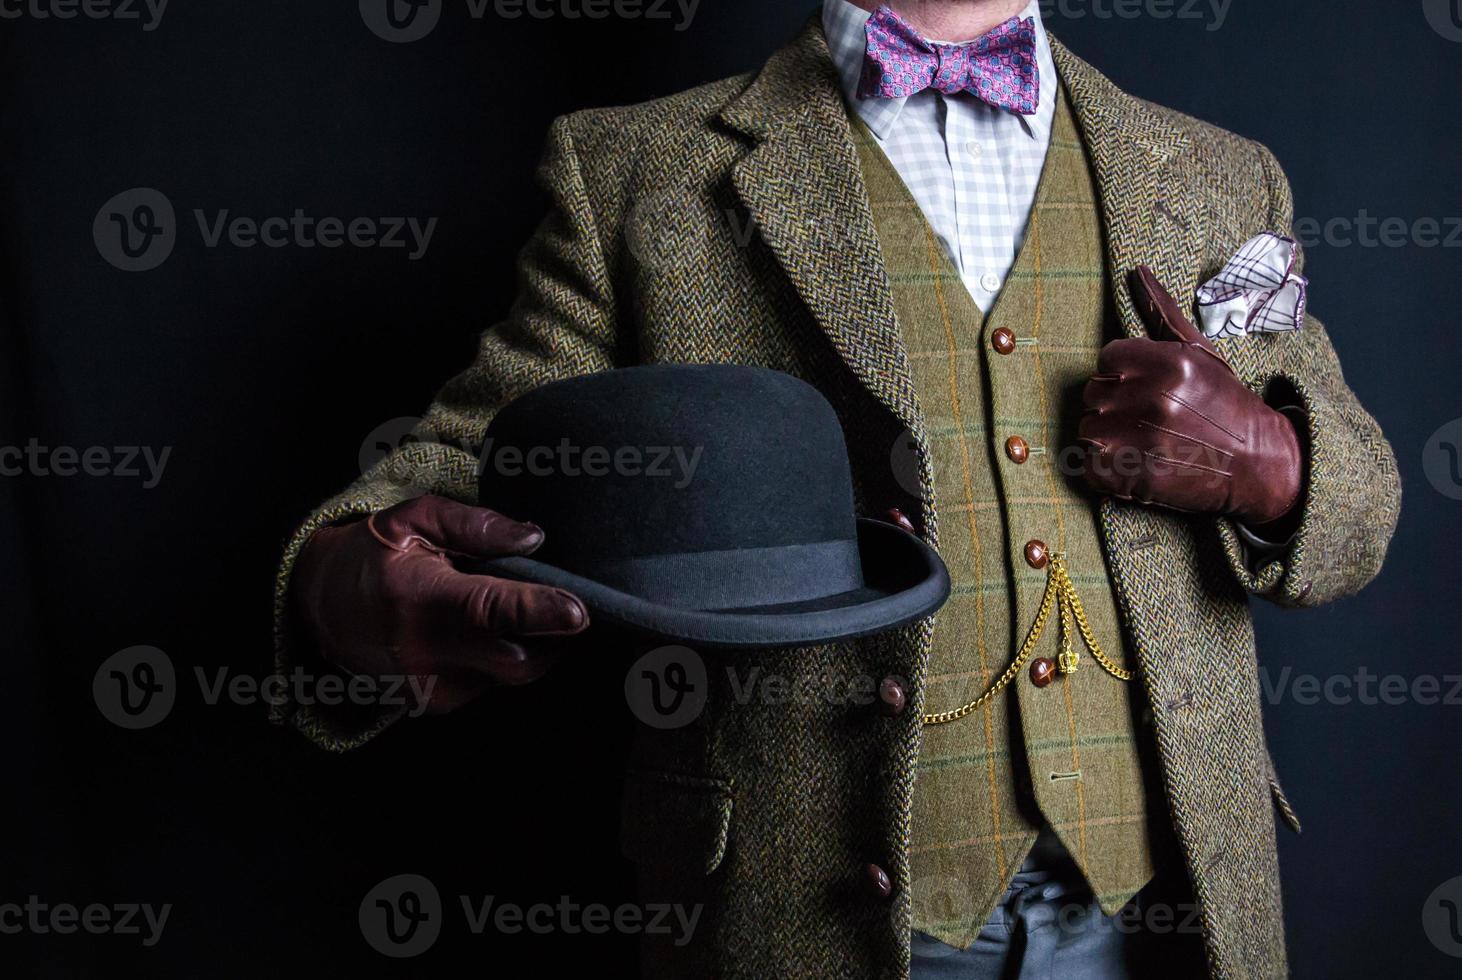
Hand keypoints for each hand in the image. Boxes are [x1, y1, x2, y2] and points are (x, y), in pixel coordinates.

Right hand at [291, 495, 588, 714]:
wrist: (320, 609)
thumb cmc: (374, 555)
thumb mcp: (414, 520)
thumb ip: (475, 525)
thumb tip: (533, 538)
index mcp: (419, 600)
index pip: (491, 612)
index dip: (539, 613)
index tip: (579, 612)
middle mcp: (424, 653)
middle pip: (517, 662)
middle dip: (555, 638)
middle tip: (567, 604)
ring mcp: (430, 686)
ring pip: (512, 675)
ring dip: (530, 644)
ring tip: (509, 607)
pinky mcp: (436, 703)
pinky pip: (494, 682)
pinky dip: (505, 655)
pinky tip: (486, 630)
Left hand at [1077, 267, 1302, 525]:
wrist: (1260, 464)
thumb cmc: (1226, 404)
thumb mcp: (1201, 353)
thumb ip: (1162, 313)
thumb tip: (1136, 271)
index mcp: (1167, 363)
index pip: (1107, 359)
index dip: (1123, 376)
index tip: (1147, 391)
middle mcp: (1153, 397)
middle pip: (1094, 395)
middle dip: (1115, 407)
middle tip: (1150, 420)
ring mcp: (1142, 438)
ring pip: (1088, 430)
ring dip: (1109, 439)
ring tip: (1145, 443)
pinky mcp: (1135, 477)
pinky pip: (1089, 468)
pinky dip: (1106, 471)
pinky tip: (1136, 465)